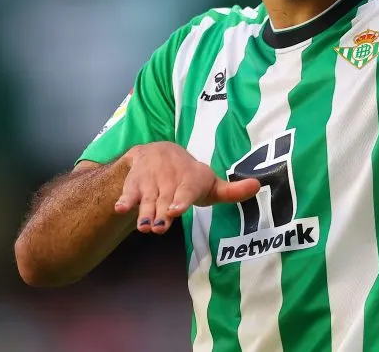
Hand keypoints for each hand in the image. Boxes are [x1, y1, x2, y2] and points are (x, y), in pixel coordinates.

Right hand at [114, 142, 259, 234]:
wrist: (157, 151)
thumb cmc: (189, 177)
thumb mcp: (211, 184)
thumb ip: (232, 191)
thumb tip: (258, 185)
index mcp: (191, 179)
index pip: (186, 190)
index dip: (180, 201)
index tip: (175, 210)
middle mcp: (170, 179)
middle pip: (164, 200)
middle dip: (160, 214)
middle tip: (159, 227)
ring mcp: (151, 181)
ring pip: (146, 200)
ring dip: (144, 212)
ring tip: (143, 226)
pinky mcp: (134, 183)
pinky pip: (127, 192)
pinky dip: (123, 199)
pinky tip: (120, 208)